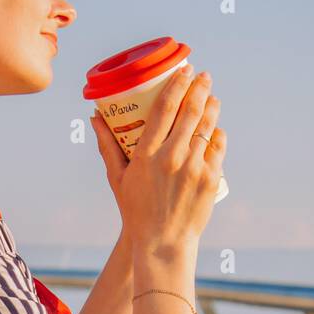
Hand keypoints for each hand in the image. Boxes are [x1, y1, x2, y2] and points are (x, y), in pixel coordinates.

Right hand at [90, 66, 226, 252]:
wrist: (162, 244)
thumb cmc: (136, 211)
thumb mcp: (117, 178)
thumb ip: (107, 146)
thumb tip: (95, 118)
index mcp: (147, 155)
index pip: (165, 108)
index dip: (177, 83)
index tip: (184, 70)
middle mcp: (172, 158)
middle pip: (191, 110)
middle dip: (199, 87)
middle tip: (203, 76)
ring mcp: (194, 168)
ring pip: (208, 126)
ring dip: (211, 106)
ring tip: (211, 97)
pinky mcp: (210, 179)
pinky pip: (218, 147)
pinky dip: (217, 135)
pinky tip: (215, 128)